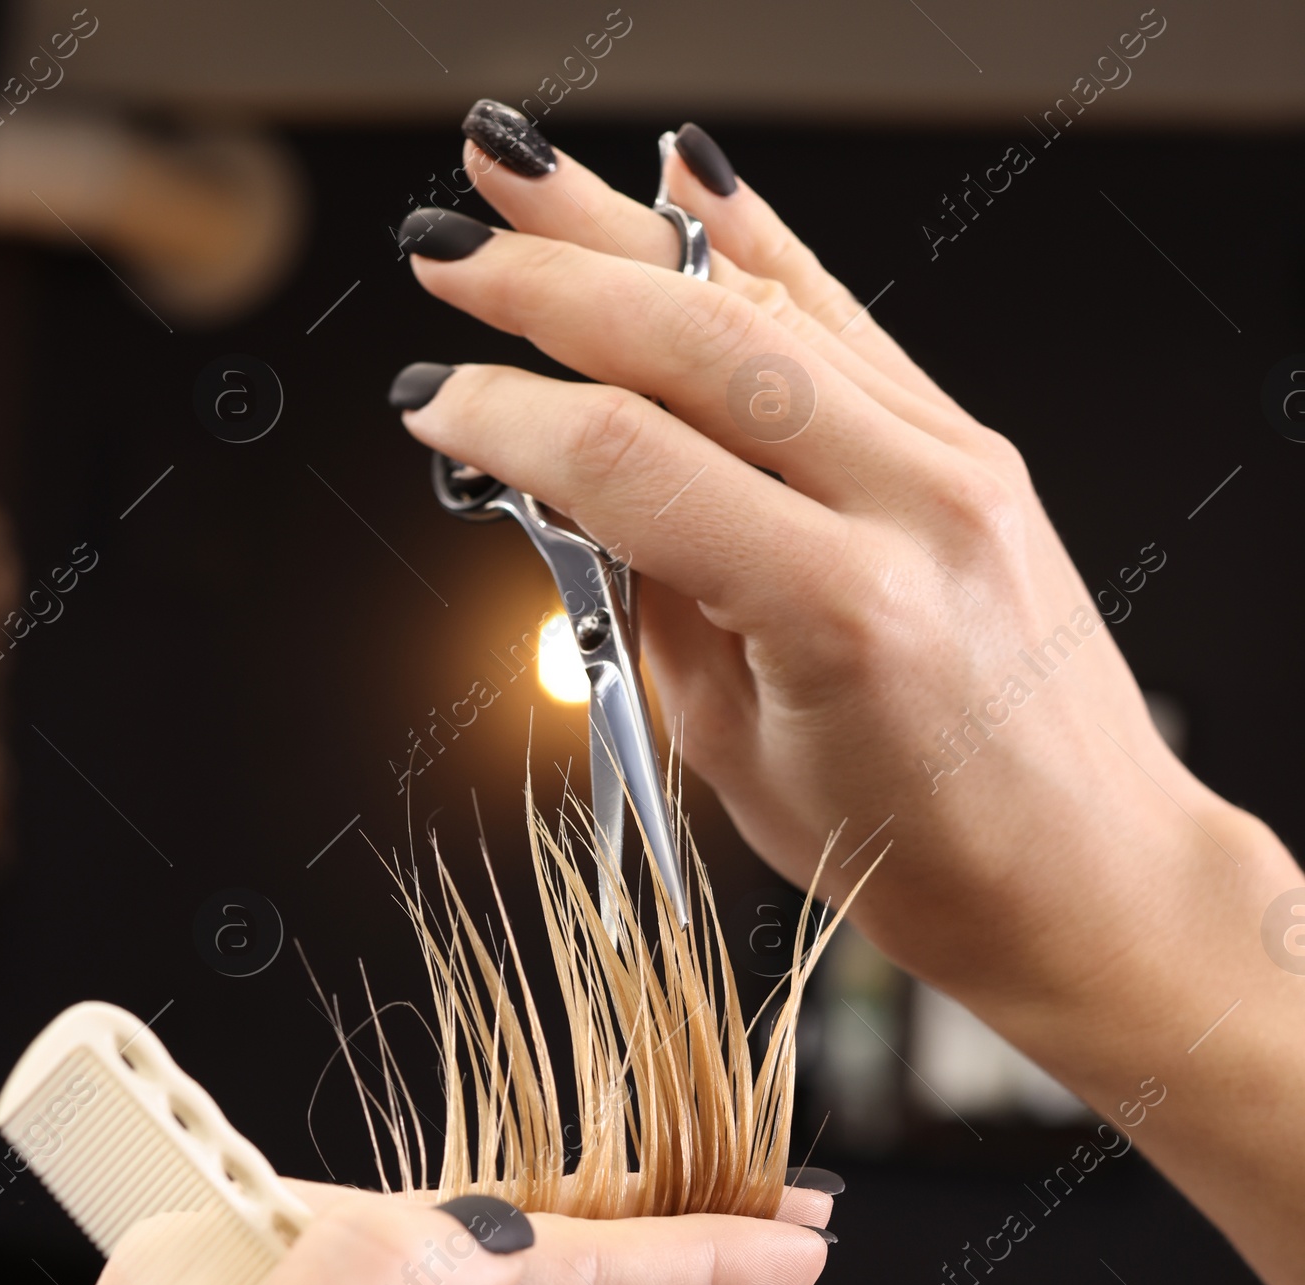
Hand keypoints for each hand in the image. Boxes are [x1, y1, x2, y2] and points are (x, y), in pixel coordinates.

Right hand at [389, 117, 1304, 1284]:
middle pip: (694, 344)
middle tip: (450, 259)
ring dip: (631, 237)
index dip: (509, 421)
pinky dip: (755, 249)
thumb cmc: (921, 851)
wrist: (1083, 867)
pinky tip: (686, 184)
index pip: (630, 462)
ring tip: (521, 186)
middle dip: (552, 286)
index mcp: (840, 609)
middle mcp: (913, 505)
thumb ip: (651, 603)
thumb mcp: (736, 751)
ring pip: (765, 307)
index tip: (434, 408)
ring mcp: (958, 460)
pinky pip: (844, 320)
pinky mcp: (974, 446)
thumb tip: (563, 487)